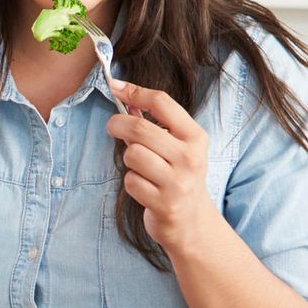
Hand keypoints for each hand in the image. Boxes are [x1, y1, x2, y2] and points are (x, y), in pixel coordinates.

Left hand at [106, 79, 217, 254]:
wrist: (193, 222)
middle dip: (118, 124)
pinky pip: (131, 181)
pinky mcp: (164, 203)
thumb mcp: (177, 146)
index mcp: (195, 137)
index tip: (114, 85)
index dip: (134, 91)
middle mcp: (190, 158)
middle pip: (140, 128)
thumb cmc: (179, 176)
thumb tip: (125, 95)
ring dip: (129, 159)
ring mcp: (178, 182)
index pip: (162, 102)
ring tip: (140, 167)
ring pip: (133, 155)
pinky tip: (144, 188)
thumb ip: (154, 122)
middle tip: (112, 126)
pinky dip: (131, 183)